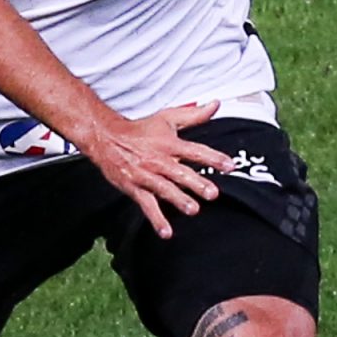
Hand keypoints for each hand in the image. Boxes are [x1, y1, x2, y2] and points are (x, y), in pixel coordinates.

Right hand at [78, 100, 235, 239]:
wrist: (106, 138)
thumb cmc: (140, 130)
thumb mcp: (167, 118)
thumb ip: (194, 115)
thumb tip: (215, 104)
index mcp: (169, 144)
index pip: (195, 151)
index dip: (213, 157)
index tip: (230, 166)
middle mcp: (158, 160)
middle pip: (180, 172)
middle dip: (196, 183)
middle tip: (213, 193)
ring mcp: (146, 175)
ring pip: (164, 189)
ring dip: (178, 199)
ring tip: (193, 210)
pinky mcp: (135, 188)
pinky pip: (147, 205)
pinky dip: (156, 219)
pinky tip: (166, 232)